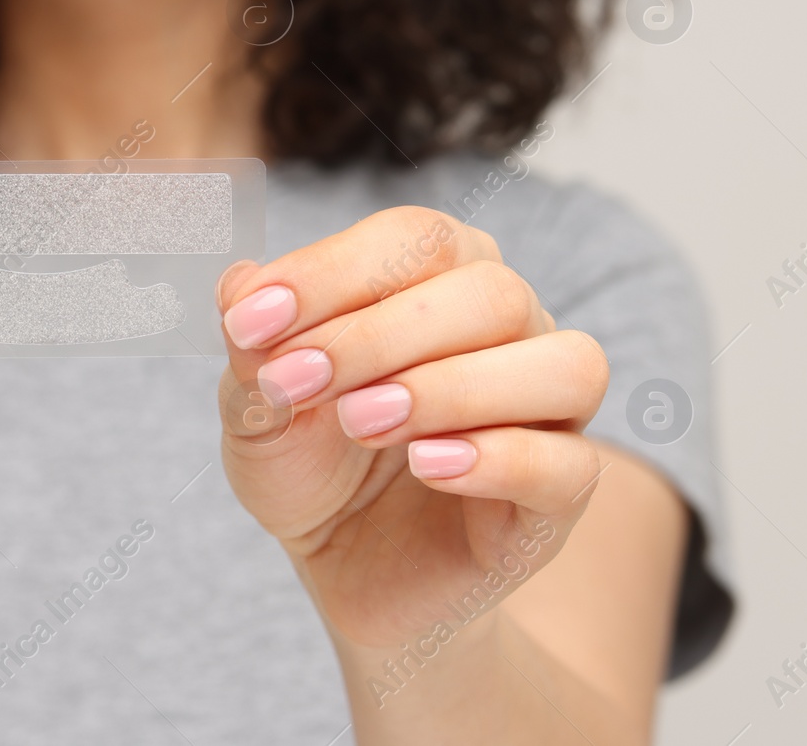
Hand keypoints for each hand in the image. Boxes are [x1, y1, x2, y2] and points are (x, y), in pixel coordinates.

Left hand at [216, 207, 609, 649]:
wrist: (342, 568)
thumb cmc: (311, 463)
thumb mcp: (259, 407)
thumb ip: (252, 348)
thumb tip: (239, 282)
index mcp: (442, 278)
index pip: (417, 238)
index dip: (333, 271)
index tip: (251, 319)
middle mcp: (512, 330)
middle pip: (489, 292)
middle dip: (380, 334)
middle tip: (299, 380)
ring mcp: (548, 413)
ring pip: (560, 365)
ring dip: (450, 387)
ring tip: (362, 420)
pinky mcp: (558, 501)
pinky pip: (567, 465)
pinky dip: (498, 459)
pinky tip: (425, 465)